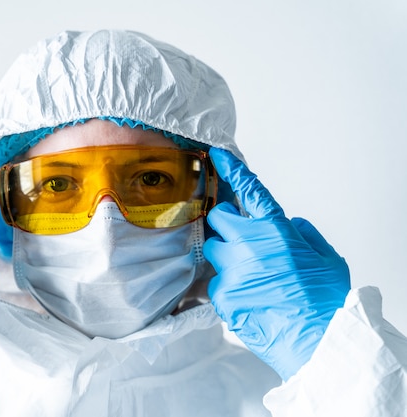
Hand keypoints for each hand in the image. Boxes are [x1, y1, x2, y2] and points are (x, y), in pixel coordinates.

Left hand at [203, 148, 349, 379]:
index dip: (231, 169)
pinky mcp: (221, 294)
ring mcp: (232, 269)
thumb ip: (304, 233)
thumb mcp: (326, 258)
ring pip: (213, 250)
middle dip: (226, 223)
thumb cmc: (326, 301)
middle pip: (218, 217)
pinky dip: (226, 286)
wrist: (318, 341)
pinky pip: (213, 282)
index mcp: (276, 230)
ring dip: (226, 257)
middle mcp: (249, 244)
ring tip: (249, 275)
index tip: (218, 156)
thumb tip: (289, 223)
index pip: (249, 190)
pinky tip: (246, 297)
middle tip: (240, 239)